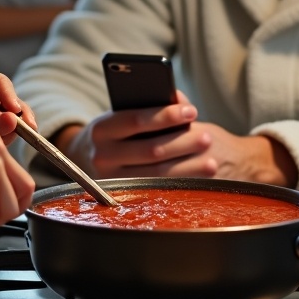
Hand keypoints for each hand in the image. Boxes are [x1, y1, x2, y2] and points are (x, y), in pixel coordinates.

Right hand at [61, 99, 296, 185]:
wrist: (86, 158)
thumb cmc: (116, 131)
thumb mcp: (122, 113)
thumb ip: (150, 104)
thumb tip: (180, 101)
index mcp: (101, 129)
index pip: (136, 120)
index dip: (166, 115)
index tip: (192, 111)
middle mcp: (102, 156)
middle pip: (150, 150)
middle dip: (183, 143)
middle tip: (207, 137)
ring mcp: (111, 179)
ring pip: (156, 174)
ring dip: (188, 168)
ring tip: (211, 161)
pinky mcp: (122, 197)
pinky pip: (156, 191)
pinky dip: (180, 184)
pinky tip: (198, 179)